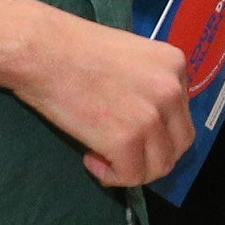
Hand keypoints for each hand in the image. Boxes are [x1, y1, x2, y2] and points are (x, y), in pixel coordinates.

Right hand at [8, 2, 196, 187]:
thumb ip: (148, 83)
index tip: (129, 126)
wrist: (42, 50)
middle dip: (153, 154)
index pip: (182, 113)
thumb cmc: (72, 47)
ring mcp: (152, 117)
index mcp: (175, 65)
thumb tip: (147, 117)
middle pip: (180, 143)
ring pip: (160, 166)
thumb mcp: (130, 55)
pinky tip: (90, 158)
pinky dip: (111, 176)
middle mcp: (172, 90)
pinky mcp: (127, 140)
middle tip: (122, 150)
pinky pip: (131, 177)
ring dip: (134, 168)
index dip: (157, 127)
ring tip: (103, 155)